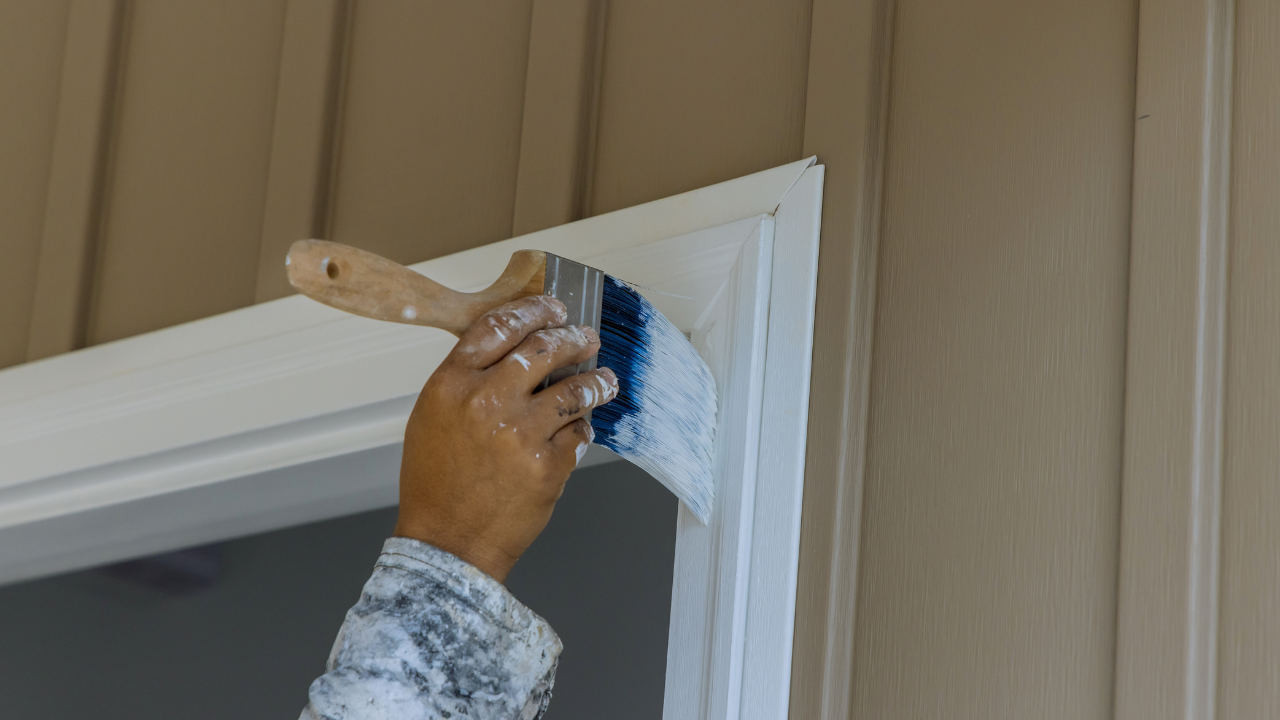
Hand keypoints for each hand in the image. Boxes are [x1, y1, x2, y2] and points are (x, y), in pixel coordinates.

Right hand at [393, 295, 618, 581]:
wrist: (447, 541)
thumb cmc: (437, 484)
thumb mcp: (433, 417)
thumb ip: (468, 379)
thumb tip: (516, 352)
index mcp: (452, 384)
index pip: (500, 326)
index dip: (533, 311)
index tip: (553, 307)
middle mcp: (486, 401)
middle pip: (544, 348)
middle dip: (573, 337)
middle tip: (586, 337)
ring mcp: (521, 433)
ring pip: (574, 389)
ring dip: (596, 380)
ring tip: (604, 380)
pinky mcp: (548, 464)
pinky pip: (578, 433)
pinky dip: (582, 429)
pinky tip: (579, 429)